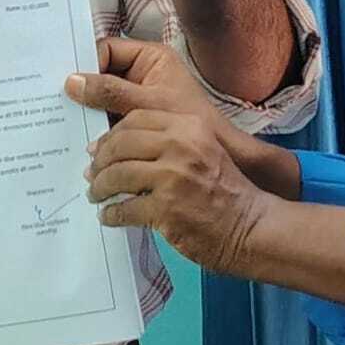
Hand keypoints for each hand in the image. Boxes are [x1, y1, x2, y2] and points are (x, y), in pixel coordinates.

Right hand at [69, 37, 219, 122]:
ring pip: (102, 96)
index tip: (68, 82)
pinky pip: (108, 115)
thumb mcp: (146, 104)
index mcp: (149, 57)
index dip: (87, 63)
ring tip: (60, 119)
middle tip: (54, 99)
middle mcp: (141, 72)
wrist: (218, 153)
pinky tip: (77, 135)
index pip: (107, 49)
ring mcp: (136, 96)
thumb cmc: (187, 122)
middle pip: (101, 73)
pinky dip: (95, 124)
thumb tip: (71, 82)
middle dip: (82, 88)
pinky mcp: (134, 118)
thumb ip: (111, 92)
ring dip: (86, 109)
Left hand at [86, 110, 272, 275]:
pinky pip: (124, 209)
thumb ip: (170, 141)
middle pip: (121, 144)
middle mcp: (180, 146)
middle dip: (100, 161)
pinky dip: (111, 214)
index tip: (99, 148)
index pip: (136, 119)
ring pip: (117, 175)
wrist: (251, 225)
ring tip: (98, 196)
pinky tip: (110, 217)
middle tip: (93, 174)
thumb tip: (119, 146)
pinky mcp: (166, 209)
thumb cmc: (227, 189)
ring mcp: (172, 177)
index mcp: (189, 126)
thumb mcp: (204, 149)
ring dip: (101, 188)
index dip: (111, 134)